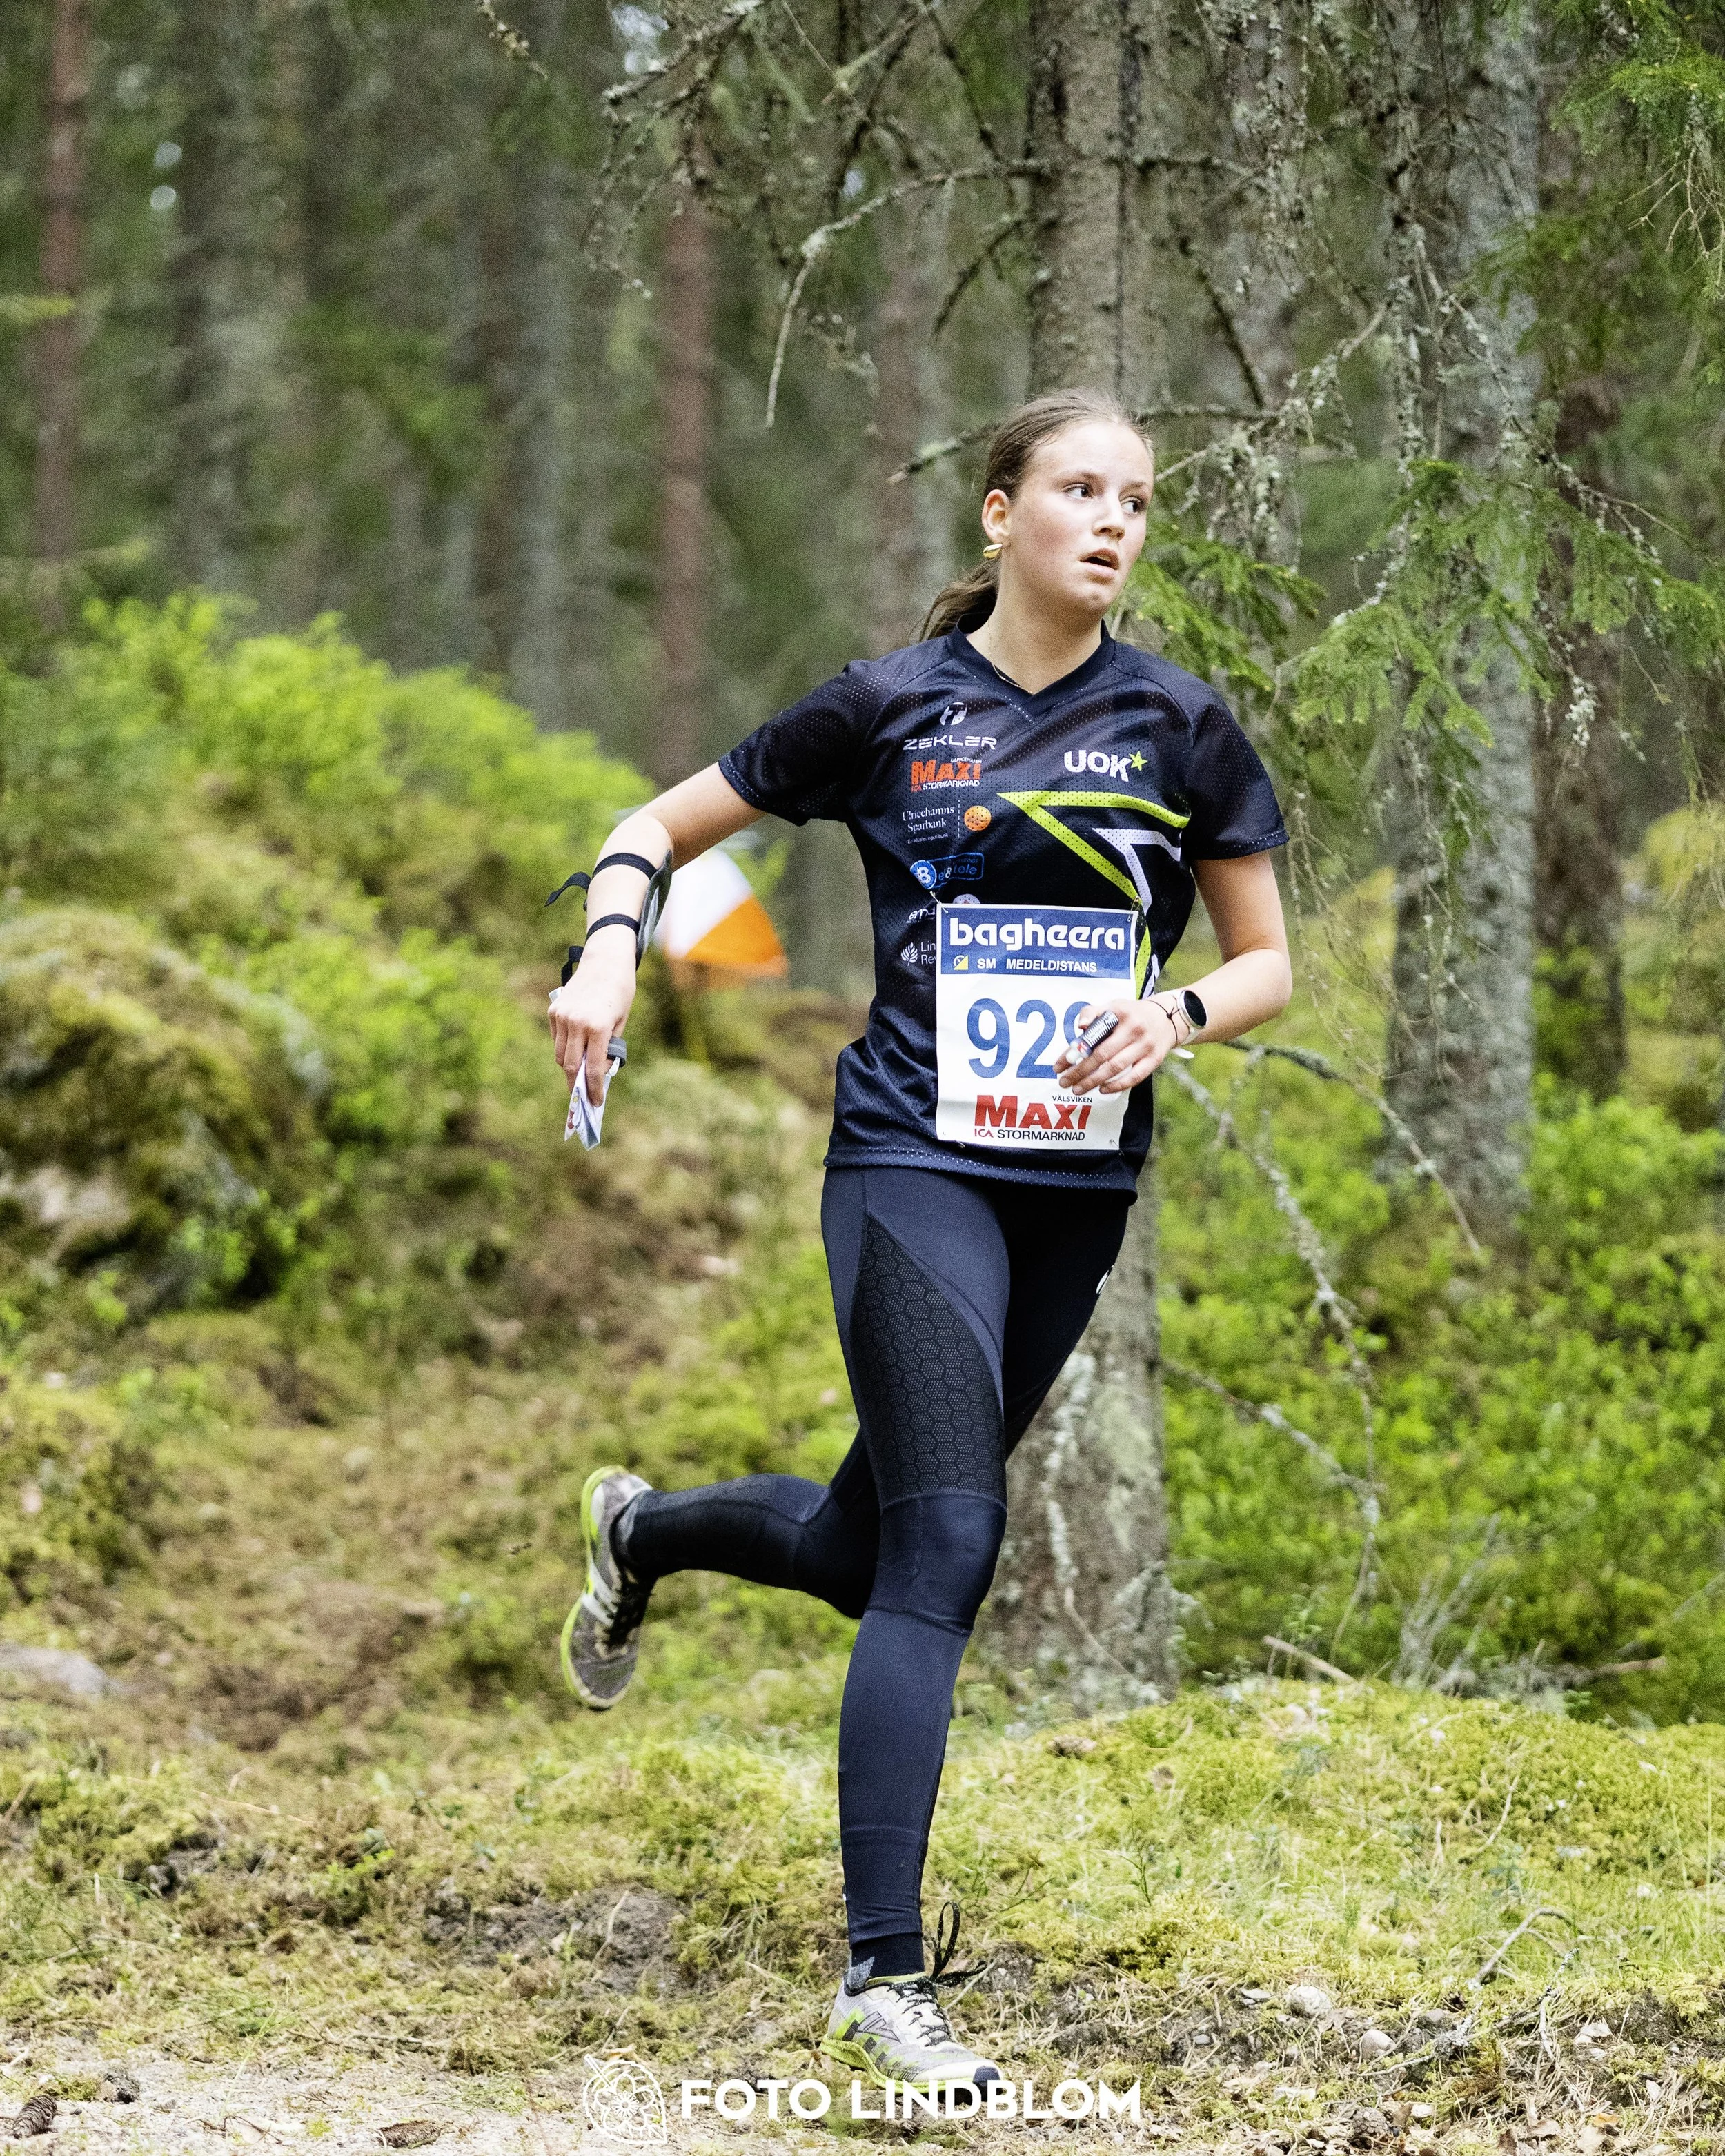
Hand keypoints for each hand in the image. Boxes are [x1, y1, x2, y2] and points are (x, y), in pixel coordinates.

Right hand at [548, 934, 636, 1105]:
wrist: (605, 960)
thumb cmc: (620, 992)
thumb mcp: (621, 1021)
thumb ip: (610, 1047)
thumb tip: (599, 1072)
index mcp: (598, 1027)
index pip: (593, 1068)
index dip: (594, 1088)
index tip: (595, 1102)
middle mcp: (576, 1022)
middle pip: (570, 1066)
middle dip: (576, 1084)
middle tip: (582, 1095)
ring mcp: (562, 1016)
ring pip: (559, 1055)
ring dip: (569, 1066)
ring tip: (580, 1073)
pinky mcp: (554, 1010)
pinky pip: (556, 1039)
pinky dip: (564, 1048)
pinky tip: (575, 1049)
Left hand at [1054, 992, 1180, 1094]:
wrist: (1168, 1018)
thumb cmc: (1132, 1014)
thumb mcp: (1113, 1006)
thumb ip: (1093, 1013)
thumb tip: (1080, 1026)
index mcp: (1120, 1013)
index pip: (1091, 1036)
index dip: (1073, 1052)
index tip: (1058, 1066)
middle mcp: (1134, 1029)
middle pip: (1101, 1055)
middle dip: (1080, 1071)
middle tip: (1064, 1082)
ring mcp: (1145, 1045)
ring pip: (1116, 1067)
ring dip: (1094, 1081)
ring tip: (1078, 1089)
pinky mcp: (1154, 1059)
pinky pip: (1135, 1077)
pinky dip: (1118, 1085)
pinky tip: (1102, 1089)